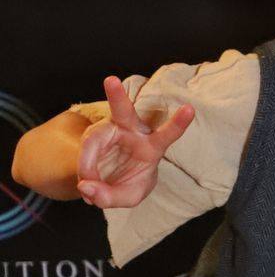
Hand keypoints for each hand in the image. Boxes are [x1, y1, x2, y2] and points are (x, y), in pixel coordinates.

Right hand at [75, 77, 193, 208]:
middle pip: (124, 111)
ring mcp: (108, 132)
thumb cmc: (131, 181)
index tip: (190, 108)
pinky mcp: (91, 138)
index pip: (168, 134)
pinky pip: (83, 158)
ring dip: (87, 166)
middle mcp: (131, 131)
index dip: (179, 123)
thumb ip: (111, 196)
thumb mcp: (130, 196)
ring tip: (90, 187)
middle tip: (110, 80)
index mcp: (153, 145)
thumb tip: (85, 186)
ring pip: (93, 138)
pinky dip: (84, 175)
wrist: (113, 179)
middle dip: (117, 96)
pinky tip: (88, 186)